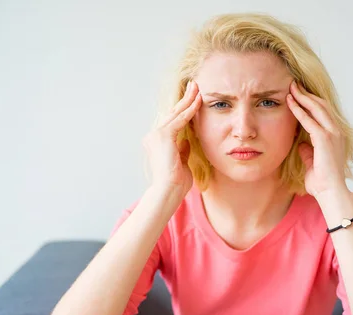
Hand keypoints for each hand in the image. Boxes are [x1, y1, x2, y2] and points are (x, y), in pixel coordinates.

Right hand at [143, 80, 201, 197]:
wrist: (168, 191)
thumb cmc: (176, 183)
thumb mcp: (181, 162)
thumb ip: (182, 150)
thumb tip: (186, 141)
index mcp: (158, 143)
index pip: (172, 122)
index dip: (183, 110)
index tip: (193, 99)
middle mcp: (154, 136)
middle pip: (172, 113)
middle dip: (185, 99)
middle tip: (194, 85)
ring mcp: (156, 135)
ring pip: (176, 113)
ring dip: (188, 100)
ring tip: (198, 88)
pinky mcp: (163, 136)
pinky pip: (180, 120)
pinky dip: (190, 110)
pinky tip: (198, 101)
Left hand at [287, 80, 347, 197]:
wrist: (330, 192)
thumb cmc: (322, 181)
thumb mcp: (312, 163)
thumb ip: (308, 152)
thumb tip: (301, 144)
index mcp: (335, 136)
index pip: (323, 112)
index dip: (311, 102)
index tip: (298, 94)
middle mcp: (336, 132)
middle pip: (321, 105)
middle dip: (306, 94)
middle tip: (293, 84)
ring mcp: (332, 134)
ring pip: (317, 108)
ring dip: (303, 97)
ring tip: (291, 88)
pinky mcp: (325, 139)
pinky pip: (310, 120)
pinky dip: (299, 110)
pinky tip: (290, 103)